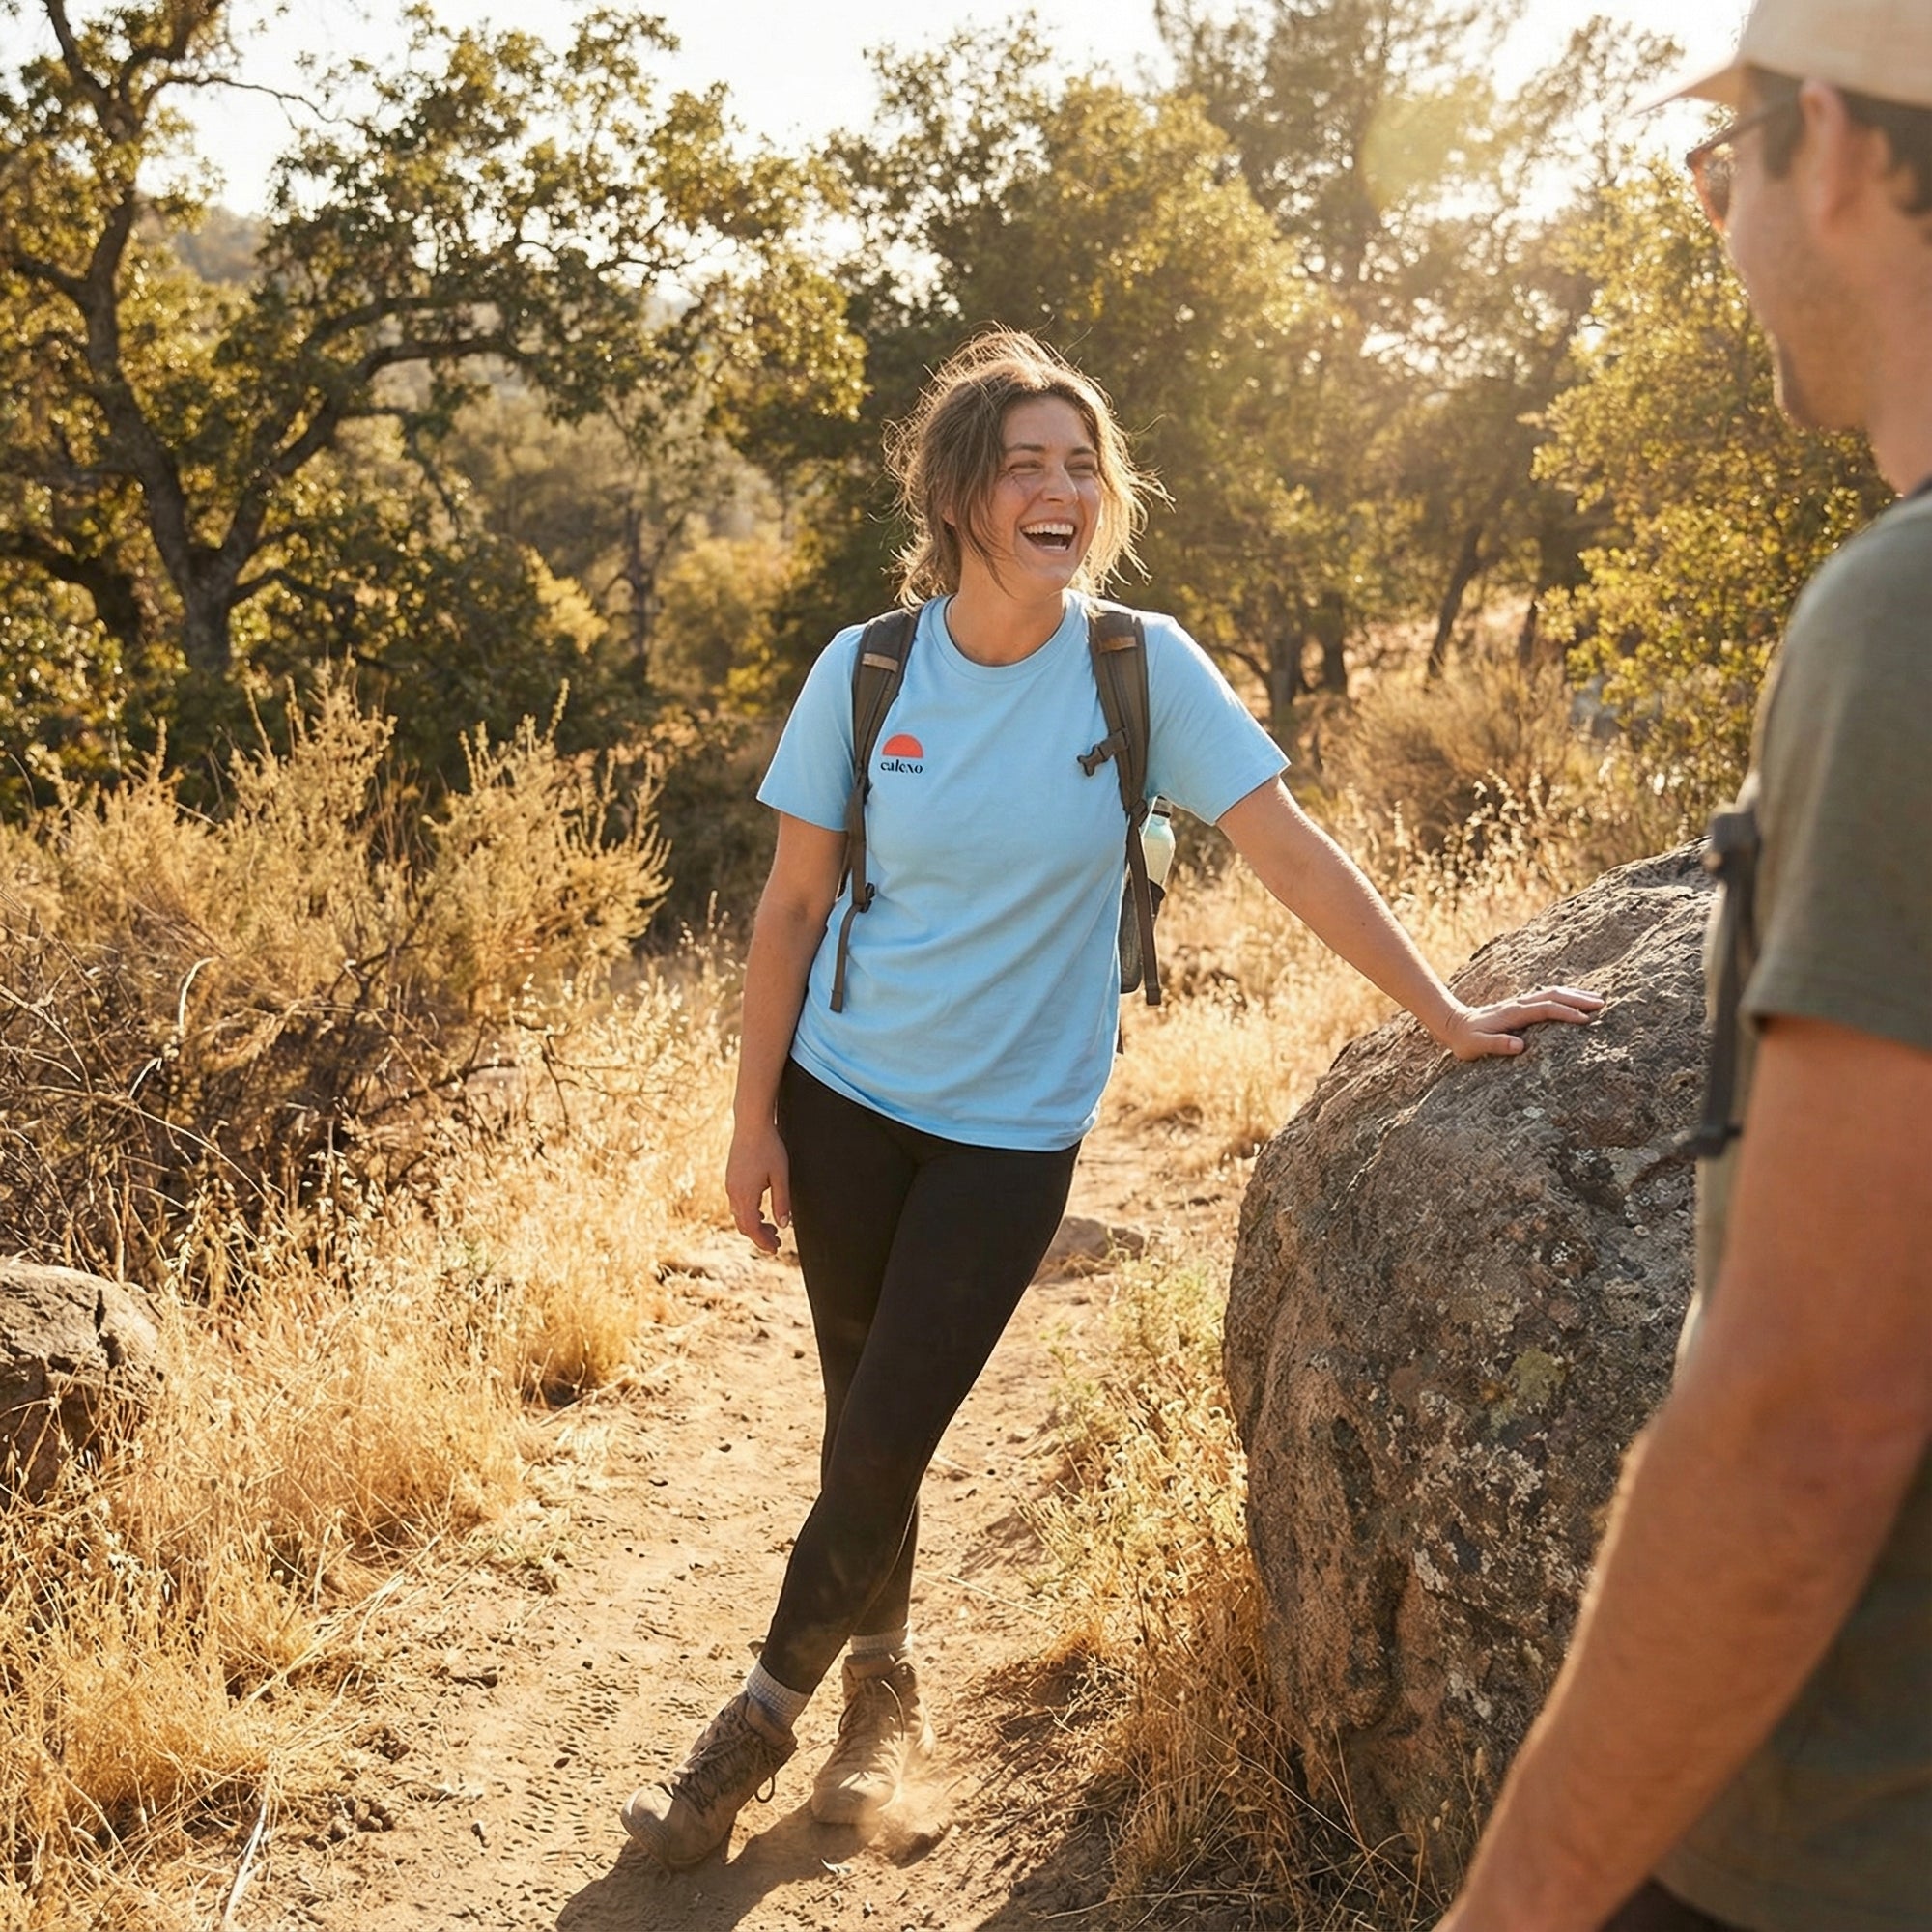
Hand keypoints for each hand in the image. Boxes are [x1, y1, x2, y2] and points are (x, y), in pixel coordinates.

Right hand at [726, 1119, 791, 1254]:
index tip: (775, 1249)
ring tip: (772, 1228)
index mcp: (745, 1195)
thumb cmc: (769, 1148)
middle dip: (759, 1236)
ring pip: (739, 1215)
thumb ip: (782, 1201)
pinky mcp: (731, 1178)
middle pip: (744, 1225)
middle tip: (776, 1242)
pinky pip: (737, 1204)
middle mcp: (734, 1193)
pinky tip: (761, 1211)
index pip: (752, 1228)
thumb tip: (784, 1224)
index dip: (763, 1241)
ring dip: (754, 1224)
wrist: (751, 1124)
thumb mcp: (781, 1176)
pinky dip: (749, 1213)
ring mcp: (730, 1185)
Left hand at [1434, 986, 1605, 1060]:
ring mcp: (1520, 1002)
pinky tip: (1574, 999)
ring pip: (1551, 993)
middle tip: (1602, 1004)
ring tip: (1596, 999)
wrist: (1453, 1024)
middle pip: (1553, 995)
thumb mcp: (1476, 1046)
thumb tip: (1519, 1046)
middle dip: (1578, 998)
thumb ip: (1496, 1045)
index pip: (1545, 1010)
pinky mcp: (1520, 1005)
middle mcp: (1518, 1004)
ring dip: (1574, 994)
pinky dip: (1564, 996)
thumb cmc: (1465, 1040)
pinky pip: (1547, 997)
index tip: (1586, 1020)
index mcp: (1512, 1013)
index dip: (1566, 1013)